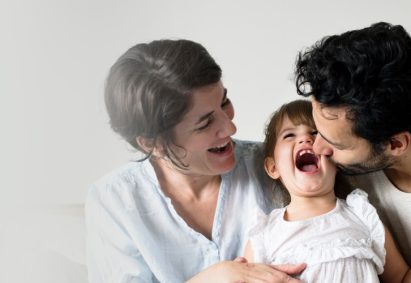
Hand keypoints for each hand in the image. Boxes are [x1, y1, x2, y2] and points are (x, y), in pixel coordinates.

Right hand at [187, 257, 305, 282]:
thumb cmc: (206, 281)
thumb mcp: (223, 270)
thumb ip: (235, 266)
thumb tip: (243, 259)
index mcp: (241, 268)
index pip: (267, 268)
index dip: (285, 268)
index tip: (301, 267)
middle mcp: (242, 270)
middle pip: (270, 274)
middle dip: (289, 279)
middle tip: (305, 282)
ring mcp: (238, 277)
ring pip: (266, 280)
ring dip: (282, 282)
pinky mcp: (234, 281)